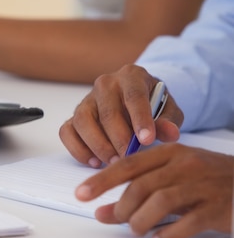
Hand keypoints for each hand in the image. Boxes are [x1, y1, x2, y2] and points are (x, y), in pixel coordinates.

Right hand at [59, 64, 183, 166]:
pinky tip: (95, 161)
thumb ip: (169, 121)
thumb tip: (170, 133)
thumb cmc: (153, 105)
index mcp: (131, 76)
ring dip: (98, 145)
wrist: (136, 102)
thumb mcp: (169, 109)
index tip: (147, 140)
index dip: (140, 119)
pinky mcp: (73, 117)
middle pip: (107, 112)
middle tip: (129, 157)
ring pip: (82, 121)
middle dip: (119, 139)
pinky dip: (78, 149)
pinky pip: (67, 132)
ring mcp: (86, 100)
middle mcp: (105, 84)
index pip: (134, 96)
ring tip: (114, 162)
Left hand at [75, 143, 233, 237]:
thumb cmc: (203, 177)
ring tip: (135, 230)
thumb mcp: (168, 176)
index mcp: (168, 153)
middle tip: (115, 218)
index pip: (127, 164)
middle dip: (122, 206)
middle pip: (141, 185)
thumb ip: (135, 191)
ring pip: (161, 201)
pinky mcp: (218, 208)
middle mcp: (184, 165)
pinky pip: (188, 223)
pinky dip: (168, 234)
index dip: (101, 180)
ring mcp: (202, 185)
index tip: (81, 194)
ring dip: (140, 220)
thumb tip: (101, 212)